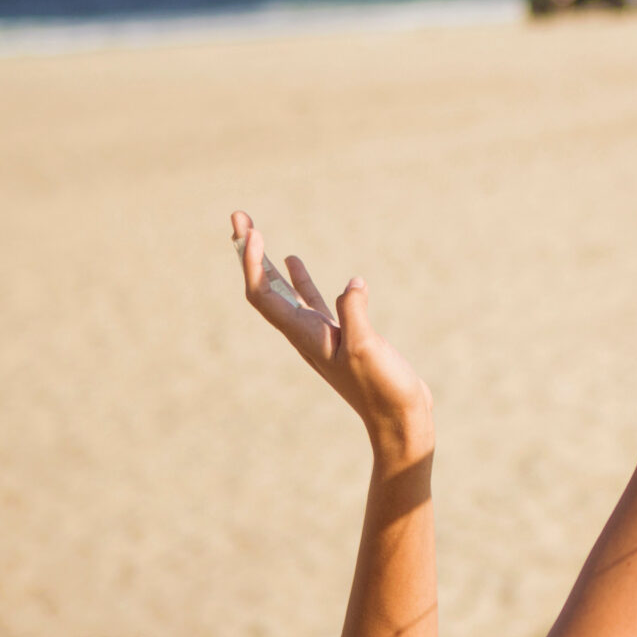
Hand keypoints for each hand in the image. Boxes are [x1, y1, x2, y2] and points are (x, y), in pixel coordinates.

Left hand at [231, 211, 431, 463]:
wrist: (397, 419)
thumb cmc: (382, 389)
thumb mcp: (368, 349)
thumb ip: (356, 314)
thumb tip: (353, 283)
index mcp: (304, 335)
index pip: (263, 295)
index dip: (253, 263)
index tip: (254, 232)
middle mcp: (304, 333)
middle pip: (264, 288)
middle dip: (249, 253)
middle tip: (238, 217)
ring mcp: (320, 334)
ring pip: (283, 292)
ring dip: (267, 262)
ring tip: (256, 234)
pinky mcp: (341, 335)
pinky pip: (309, 299)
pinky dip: (299, 278)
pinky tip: (295, 261)